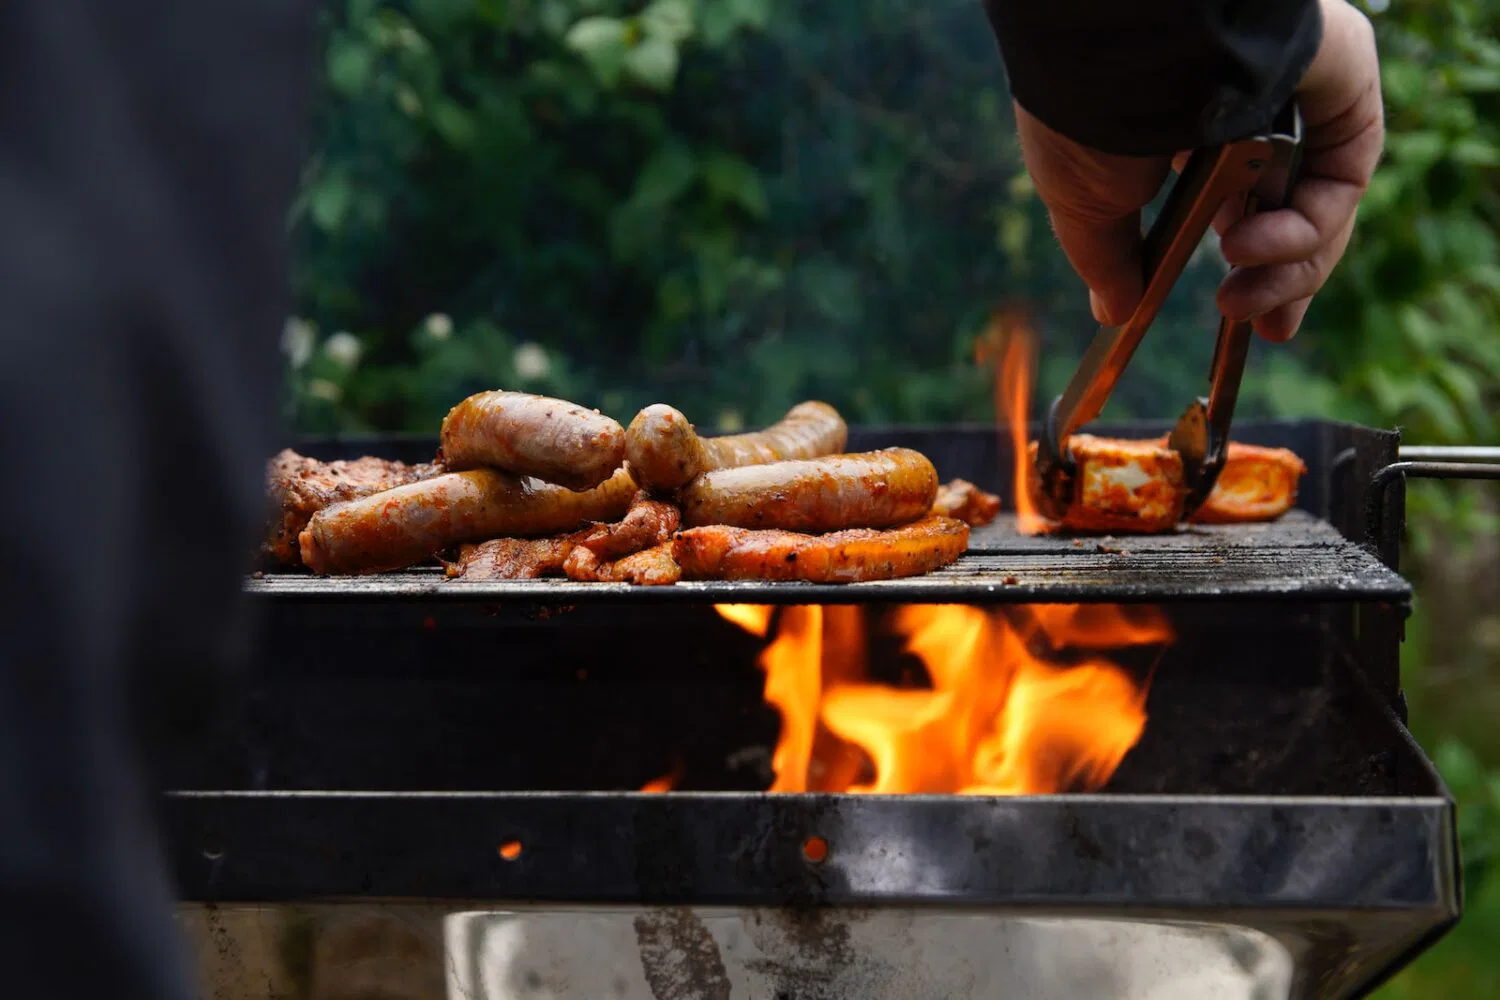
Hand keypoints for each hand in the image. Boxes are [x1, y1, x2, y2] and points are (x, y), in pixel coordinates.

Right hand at [1014, 0, 1384, 341]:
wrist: (1120, 52)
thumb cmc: (1088, 121)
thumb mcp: (1085, 208)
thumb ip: (1108, 262)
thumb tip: (1114, 312)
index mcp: (1193, 137)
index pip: (1242, 207)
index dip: (1253, 269)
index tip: (1241, 320)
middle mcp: (1253, 114)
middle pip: (1292, 212)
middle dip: (1282, 283)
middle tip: (1261, 328)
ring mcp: (1301, 102)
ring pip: (1323, 204)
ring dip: (1287, 266)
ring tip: (1236, 293)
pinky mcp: (1341, 93)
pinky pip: (1343, 178)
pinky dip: (1305, 229)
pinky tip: (1251, 247)